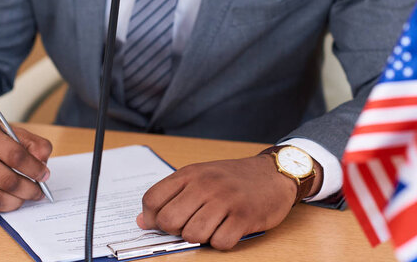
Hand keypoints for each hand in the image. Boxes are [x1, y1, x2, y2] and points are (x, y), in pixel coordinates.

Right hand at [0, 120, 51, 213]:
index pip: (16, 156)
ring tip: (26, 197)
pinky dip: (2, 206)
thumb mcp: (10, 132)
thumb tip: (43, 164)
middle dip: (29, 189)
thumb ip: (33, 144)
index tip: (45, 175)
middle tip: (39, 191)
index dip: (35, 168)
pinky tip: (10, 199)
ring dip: (17, 201)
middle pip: (7, 180)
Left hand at [136, 155, 304, 249]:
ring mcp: (225, 200)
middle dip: (176, 230)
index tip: (161, 222)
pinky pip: (220, 243)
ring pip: (193, 235)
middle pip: (169, 220)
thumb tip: (143, 222)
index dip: (152, 217)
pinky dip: (221, 241)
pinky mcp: (244, 216)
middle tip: (191, 224)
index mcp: (191, 173)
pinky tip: (228, 229)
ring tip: (211, 226)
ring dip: (200, 237)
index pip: (153, 199)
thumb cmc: (233, 178)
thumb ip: (172, 195)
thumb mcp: (200, 176)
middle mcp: (206, 184)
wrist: (273, 174)